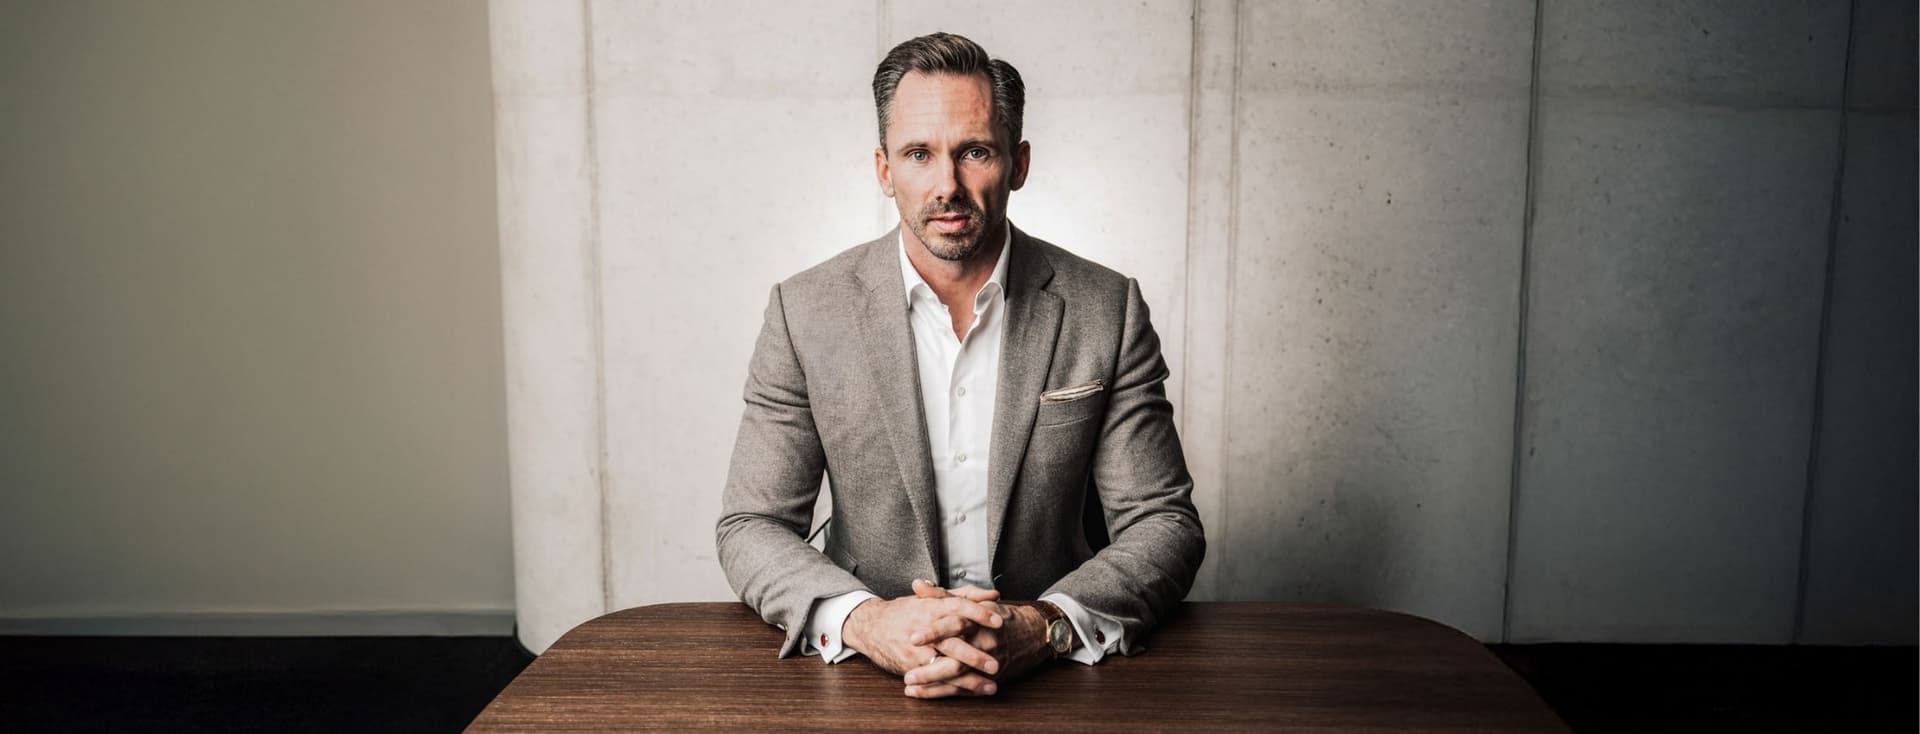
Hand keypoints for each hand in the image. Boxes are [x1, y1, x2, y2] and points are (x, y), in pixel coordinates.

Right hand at [842, 582, 1003, 682]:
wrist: (871, 626)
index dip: (979, 613)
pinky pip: (936, 681)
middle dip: (976, 656)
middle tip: (996, 664)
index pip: (958, 607)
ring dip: (970, 679)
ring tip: (991, 685)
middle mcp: (925, 629)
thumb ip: (966, 595)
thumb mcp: (934, 599)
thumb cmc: (907, 611)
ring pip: (946, 667)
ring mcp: (918, 651)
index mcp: (932, 608)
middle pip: (953, 642)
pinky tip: (973, 693)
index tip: (1000, 621)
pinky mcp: (912, 667)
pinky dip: (955, 689)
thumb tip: (994, 594)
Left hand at [900, 583, 1054, 698]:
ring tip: (909, 685)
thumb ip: (941, 595)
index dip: (934, 631)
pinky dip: (943, 692)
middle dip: (931, 667)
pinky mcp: (990, 677)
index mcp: (978, 620)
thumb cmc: (995, 616)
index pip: (955, 624)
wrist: (1032, 633)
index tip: (913, 637)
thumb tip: (917, 584)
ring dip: (933, 683)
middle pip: (956, 657)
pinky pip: (965, 688)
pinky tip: (922, 693)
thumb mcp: (971, 602)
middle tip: (908, 673)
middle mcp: (985, 642)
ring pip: (959, 677)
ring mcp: (988, 662)